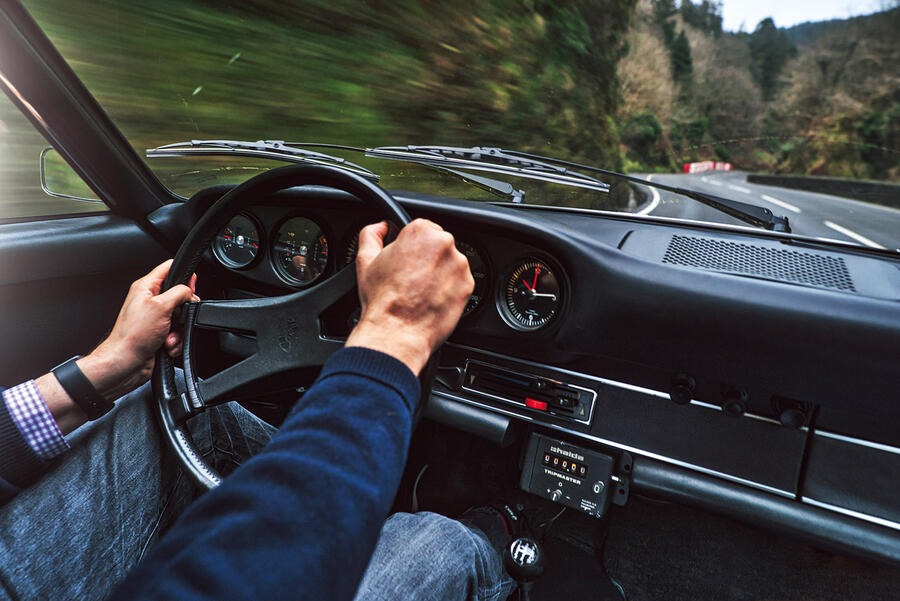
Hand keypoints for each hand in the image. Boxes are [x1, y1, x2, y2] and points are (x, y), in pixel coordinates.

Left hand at [78, 260, 197, 399]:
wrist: (126, 363)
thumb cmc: (133, 336)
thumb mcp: (161, 306)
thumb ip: (179, 293)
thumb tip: (189, 290)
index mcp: (145, 288)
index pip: (168, 269)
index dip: (183, 275)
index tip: (190, 287)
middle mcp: (149, 301)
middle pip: (179, 296)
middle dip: (184, 310)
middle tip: (178, 316)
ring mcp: (154, 318)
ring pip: (180, 317)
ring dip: (179, 330)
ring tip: (169, 336)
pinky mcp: (159, 333)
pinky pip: (177, 333)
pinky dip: (175, 341)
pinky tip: (167, 345)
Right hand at [345, 219, 473, 374]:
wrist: (397, 332)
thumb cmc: (383, 301)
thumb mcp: (365, 261)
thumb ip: (371, 234)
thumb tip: (380, 227)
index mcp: (420, 232)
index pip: (423, 229)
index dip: (413, 247)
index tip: (408, 261)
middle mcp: (443, 244)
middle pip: (438, 244)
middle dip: (428, 259)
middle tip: (413, 278)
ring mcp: (459, 264)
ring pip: (451, 262)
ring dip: (440, 273)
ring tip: (421, 291)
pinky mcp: (468, 285)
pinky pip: (460, 281)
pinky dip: (449, 288)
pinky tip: (432, 299)